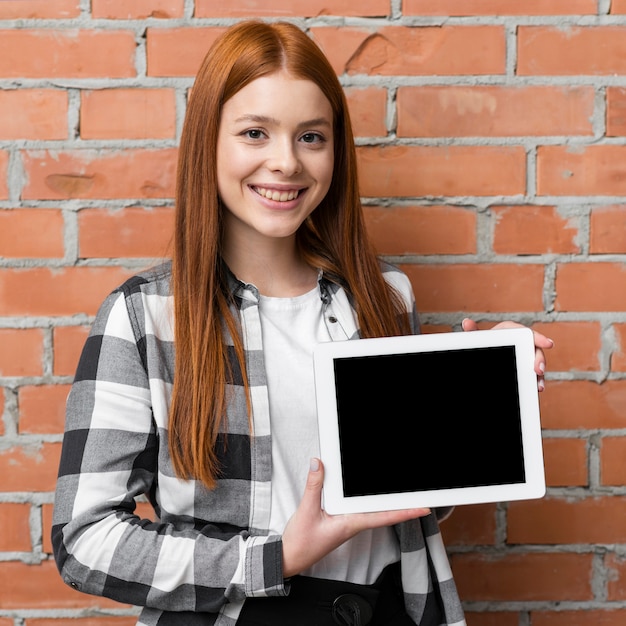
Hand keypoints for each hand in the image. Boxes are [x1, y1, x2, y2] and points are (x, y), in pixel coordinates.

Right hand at [281, 458, 428, 577]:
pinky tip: (371, 495)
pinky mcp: (340, 522)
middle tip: (421, 497)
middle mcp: (353, 524)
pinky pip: (360, 510)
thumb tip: (319, 463)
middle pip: (383, 513)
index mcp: (350, 524)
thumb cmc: (300, 542)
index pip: (383, 517)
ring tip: (404, 494)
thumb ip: (314, 486)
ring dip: (387, 503)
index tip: (424, 508)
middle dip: (402, 505)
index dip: (405, 512)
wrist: (290, 558)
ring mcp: (348, 524)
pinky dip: (369, 501)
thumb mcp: (306, 511)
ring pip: (372, 511)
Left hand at [461, 318, 553, 391]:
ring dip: (539, 373)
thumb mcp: (478, 338)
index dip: (538, 338)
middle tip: (538, 369)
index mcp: (511, 331)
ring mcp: (525, 355)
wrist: (484, 353)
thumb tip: (466, 322)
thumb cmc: (483, 342)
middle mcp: (521, 342)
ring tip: (539, 384)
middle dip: (539, 359)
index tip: (548, 344)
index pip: (526, 333)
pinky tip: (538, 387)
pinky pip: (534, 374)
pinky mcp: (525, 367)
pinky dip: (537, 381)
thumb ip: (473, 332)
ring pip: (537, 363)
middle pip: (535, 349)